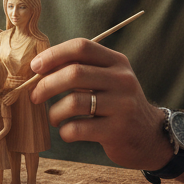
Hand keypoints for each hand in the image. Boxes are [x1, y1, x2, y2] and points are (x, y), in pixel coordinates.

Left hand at [29, 39, 171, 170]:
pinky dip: (65, 131)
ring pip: (74, 102)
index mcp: (117, 61)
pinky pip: (78, 128)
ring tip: (54, 117)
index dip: (53, 54)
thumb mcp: (107, 79)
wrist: (148, 136)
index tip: (35, 67)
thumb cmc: (115, 104)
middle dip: (46, 85)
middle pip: (74, 73)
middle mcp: (122, 80)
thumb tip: (38, 67)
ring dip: (54, 112)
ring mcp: (122, 105)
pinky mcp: (117, 131)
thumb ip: (80, 69)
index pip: (81, 47)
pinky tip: (67, 132)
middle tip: (34, 96)